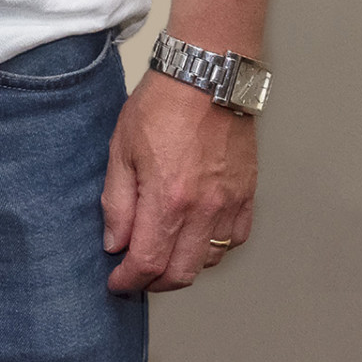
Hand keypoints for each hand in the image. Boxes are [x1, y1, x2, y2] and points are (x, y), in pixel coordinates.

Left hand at [100, 69, 255, 291]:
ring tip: (161, 253)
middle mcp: (203, 211)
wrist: (205, 78)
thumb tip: (114, 242)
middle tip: (135, 276)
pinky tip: (193, 236)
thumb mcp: (121, 149)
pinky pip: (233, 240)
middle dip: (153, 283)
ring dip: (182, 267)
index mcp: (168, 200)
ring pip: (207, 261)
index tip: (116, 282)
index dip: (128, 280)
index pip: (147, 262)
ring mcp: (229, 205)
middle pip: (180, 273)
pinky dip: (211, 249)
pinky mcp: (247, 197)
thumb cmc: (160, 106)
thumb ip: (117, 202)